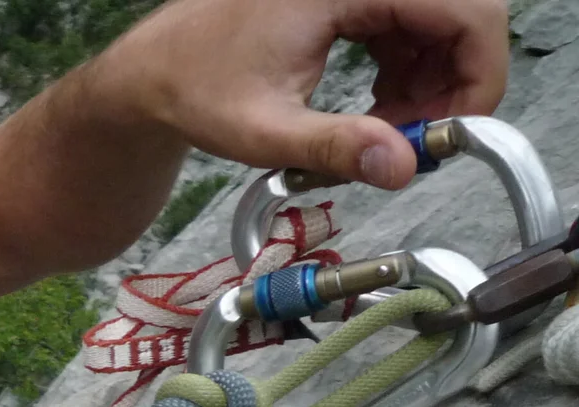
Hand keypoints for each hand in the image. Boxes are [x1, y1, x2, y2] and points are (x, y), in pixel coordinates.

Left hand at [102, 0, 509, 188]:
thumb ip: (335, 146)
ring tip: (386, 133)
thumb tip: (404, 166)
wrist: (152, 72)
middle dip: (454, 82)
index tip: (457, 131)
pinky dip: (407, 71)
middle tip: (419, 139)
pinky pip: (408, 24)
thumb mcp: (263, 130)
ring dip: (430, 81)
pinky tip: (376, 112)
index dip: (479, 74)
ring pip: (437, 21)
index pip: (464, 11)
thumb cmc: (194, 90)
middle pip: (459, 14)